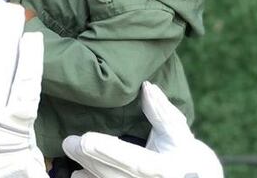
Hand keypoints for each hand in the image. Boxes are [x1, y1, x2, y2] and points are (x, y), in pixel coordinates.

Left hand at [62, 82, 222, 177]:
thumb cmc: (187, 155)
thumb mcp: (179, 133)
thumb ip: (162, 112)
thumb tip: (148, 87)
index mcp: (163, 168)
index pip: (133, 160)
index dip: (108, 151)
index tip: (87, 140)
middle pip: (115, 174)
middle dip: (90, 158)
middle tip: (69, 143)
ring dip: (88, 171)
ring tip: (71, 152)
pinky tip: (77, 173)